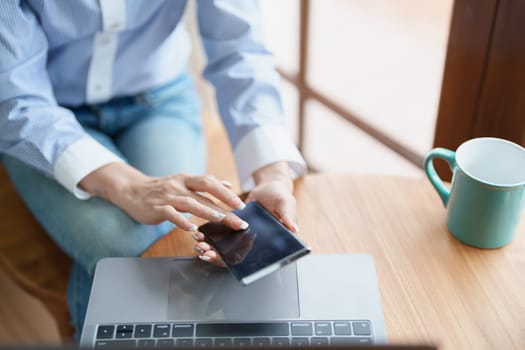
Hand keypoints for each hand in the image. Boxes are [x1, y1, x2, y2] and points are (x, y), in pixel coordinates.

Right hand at [79, 162, 248, 230]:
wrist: (131, 190)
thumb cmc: (162, 189)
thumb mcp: (184, 182)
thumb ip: (205, 184)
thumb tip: (227, 184)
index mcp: (187, 179)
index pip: (210, 182)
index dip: (226, 193)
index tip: (242, 205)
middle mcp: (179, 185)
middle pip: (204, 192)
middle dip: (224, 204)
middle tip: (239, 217)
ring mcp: (167, 196)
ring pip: (189, 203)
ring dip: (206, 211)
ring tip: (220, 219)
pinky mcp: (156, 208)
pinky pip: (170, 214)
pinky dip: (181, 221)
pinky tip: (191, 229)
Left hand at [194, 161, 297, 264]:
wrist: (269, 186)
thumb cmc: (280, 196)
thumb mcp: (286, 203)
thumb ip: (288, 216)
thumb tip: (294, 229)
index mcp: (270, 242)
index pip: (253, 258)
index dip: (237, 262)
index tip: (221, 259)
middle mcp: (256, 244)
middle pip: (237, 257)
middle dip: (219, 257)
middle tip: (205, 253)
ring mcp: (244, 237)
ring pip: (227, 249)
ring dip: (212, 249)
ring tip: (199, 246)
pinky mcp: (235, 229)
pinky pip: (223, 238)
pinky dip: (211, 238)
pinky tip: (200, 237)